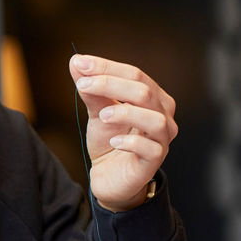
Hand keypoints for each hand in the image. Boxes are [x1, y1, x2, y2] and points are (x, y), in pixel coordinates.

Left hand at [69, 53, 177, 211]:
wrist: (109, 177)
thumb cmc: (110, 141)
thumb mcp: (98, 112)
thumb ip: (91, 89)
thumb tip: (76, 62)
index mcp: (153, 98)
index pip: (135, 74)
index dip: (107, 67)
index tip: (80, 64)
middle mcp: (164, 116)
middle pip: (144, 92)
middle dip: (111, 84)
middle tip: (82, 85)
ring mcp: (162, 140)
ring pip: (154, 119)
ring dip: (126, 113)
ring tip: (102, 115)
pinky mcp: (155, 161)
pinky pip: (151, 149)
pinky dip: (131, 141)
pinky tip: (114, 141)